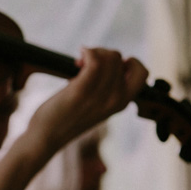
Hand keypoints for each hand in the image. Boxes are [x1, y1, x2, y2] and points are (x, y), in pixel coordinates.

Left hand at [22, 47, 147, 157]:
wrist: (47, 137)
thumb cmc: (66, 118)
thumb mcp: (95, 105)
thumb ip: (106, 89)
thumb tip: (106, 61)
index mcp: (122, 103)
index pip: (143, 73)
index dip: (129, 62)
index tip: (110, 66)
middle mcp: (116, 100)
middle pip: (120, 59)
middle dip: (103, 53)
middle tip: (85, 64)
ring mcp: (100, 96)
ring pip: (109, 57)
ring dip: (94, 52)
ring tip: (80, 62)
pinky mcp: (82, 90)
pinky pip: (95, 61)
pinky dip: (88, 52)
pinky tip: (79, 57)